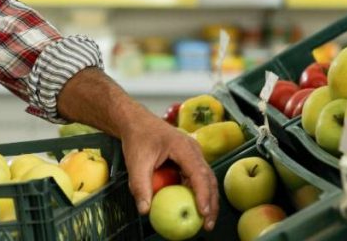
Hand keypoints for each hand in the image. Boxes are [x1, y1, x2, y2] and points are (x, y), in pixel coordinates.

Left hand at [119, 108, 218, 230]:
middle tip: (208, 224)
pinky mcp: (188, 159)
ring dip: (207, 199)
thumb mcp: (136, 162)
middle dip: (211, 202)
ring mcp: (193, 154)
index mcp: (183, 147)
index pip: (198, 173)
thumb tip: (144, 210)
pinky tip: (194, 206)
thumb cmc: (137, 136)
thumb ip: (140, 185)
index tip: (203, 211)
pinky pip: (197, 177)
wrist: (135, 121)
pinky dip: (198, 192)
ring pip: (206, 179)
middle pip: (209, 178)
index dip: (203, 194)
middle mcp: (193, 150)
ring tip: (205, 220)